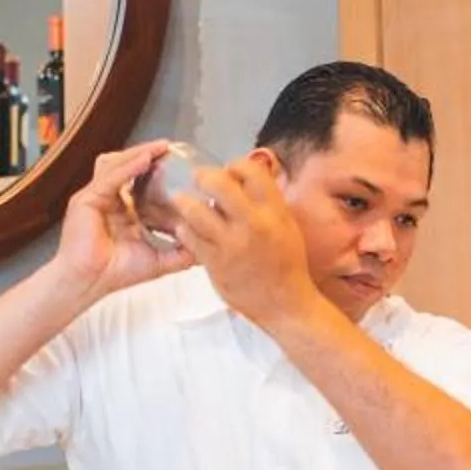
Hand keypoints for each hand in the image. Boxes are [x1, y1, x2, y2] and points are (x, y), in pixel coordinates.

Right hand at [51, 143, 195, 302]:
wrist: (89, 283)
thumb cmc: (115, 273)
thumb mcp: (159, 260)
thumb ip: (181, 253)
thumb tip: (206, 247)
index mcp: (123, 210)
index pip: (140, 181)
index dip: (157, 171)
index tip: (180, 164)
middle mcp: (109, 199)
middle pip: (127, 166)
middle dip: (149, 154)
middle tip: (171, 148)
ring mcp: (96, 197)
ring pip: (116, 164)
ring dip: (139, 153)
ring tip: (161, 148)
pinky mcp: (87, 199)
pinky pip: (110, 176)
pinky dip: (129, 166)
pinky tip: (145, 160)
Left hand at [168, 151, 321, 333]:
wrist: (285, 303)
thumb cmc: (287, 262)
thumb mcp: (287, 225)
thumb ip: (268, 200)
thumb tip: (246, 177)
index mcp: (274, 211)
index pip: (250, 170)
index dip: (234, 165)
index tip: (228, 172)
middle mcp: (253, 223)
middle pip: (218, 183)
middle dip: (203, 176)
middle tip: (197, 178)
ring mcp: (231, 244)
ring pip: (195, 210)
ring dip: (185, 201)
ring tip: (183, 201)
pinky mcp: (214, 263)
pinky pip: (189, 237)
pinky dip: (184, 229)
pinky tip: (186, 228)